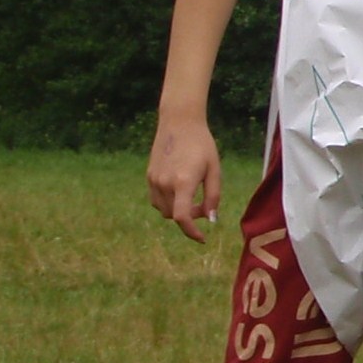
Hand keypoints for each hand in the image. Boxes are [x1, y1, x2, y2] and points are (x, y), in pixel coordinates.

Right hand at [149, 115, 222, 240]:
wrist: (179, 123)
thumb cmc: (203, 145)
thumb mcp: (214, 170)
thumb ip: (213, 196)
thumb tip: (211, 219)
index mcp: (183, 182)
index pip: (182, 218)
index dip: (191, 232)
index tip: (202, 239)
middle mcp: (164, 183)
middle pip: (173, 216)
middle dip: (189, 218)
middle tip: (204, 206)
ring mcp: (154, 180)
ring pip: (163, 210)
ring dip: (177, 211)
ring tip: (193, 196)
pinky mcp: (149, 176)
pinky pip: (156, 200)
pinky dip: (168, 203)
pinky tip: (180, 191)